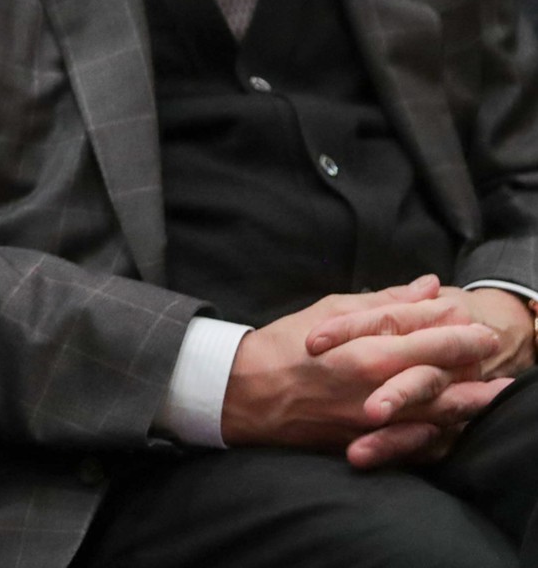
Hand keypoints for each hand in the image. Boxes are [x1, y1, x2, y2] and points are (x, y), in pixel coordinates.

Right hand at [222, 276, 502, 459]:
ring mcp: (376, 425)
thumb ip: (385, 302)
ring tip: (489, 389)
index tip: (477, 324)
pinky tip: (449, 422)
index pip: (438, 341)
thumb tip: (427, 287)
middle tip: (487, 349)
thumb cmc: (283, 346)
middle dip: (473, 363)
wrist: (244, 394)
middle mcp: (381, 393)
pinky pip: (416, 444)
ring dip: (469, 400)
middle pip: (448, 380)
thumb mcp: (330, 311)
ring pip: (440, 415)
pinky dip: (439, 432)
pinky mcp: (367, 444)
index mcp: (371, 354)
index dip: (465, 332)